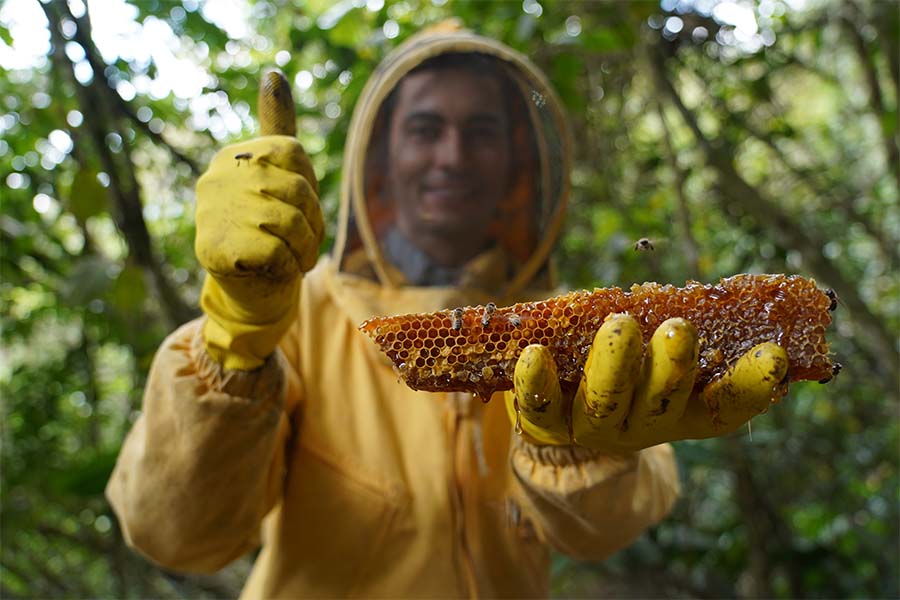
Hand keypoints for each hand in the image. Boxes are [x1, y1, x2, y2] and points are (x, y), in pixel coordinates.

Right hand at [196, 135, 323, 369]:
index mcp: (235, 157)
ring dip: (304, 249)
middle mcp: (218, 178)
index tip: (298, 208)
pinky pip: (280, 251)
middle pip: (298, 189)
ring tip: (294, 259)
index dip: (310, 188)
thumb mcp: (277, 176)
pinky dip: (289, 267)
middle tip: (302, 244)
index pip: (294, 154)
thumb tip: (273, 72)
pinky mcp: (218, 248)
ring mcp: (214, 212)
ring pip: (292, 222)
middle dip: (312, 223)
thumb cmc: (268, 230)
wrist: (248, 291)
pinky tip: (276, 271)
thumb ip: (278, 128)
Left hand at [504, 314, 788, 452]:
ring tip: (620, 324)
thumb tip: (736, 290)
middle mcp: (644, 426)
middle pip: (663, 402)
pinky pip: (541, 407)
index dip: (752, 386)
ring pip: (606, 402)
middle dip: (672, 366)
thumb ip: (686, 329)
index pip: (725, 406)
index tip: (776, 355)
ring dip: (614, 364)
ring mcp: (594, 428)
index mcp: (684, 412)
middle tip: (677, 328)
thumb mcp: (660, 351)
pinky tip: (534, 353)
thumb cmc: (626, 365)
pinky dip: (537, 381)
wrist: (561, 415)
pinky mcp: (545, 425)